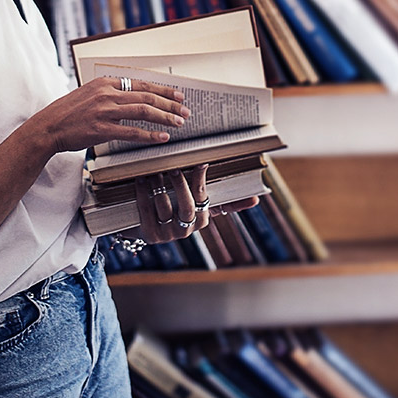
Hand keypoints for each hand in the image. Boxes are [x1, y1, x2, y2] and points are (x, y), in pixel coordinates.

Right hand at [28, 76, 190, 153]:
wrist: (47, 127)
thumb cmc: (67, 113)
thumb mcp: (88, 94)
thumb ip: (109, 94)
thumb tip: (132, 98)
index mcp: (105, 82)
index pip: (141, 83)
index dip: (163, 90)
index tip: (178, 95)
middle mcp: (106, 94)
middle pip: (146, 96)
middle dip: (169, 104)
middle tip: (185, 111)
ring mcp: (104, 111)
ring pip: (143, 111)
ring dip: (164, 117)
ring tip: (178, 122)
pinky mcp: (101, 129)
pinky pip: (131, 132)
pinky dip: (149, 135)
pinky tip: (162, 137)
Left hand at [128, 164, 261, 243]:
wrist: (144, 228)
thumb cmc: (177, 210)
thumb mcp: (200, 206)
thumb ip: (226, 202)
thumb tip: (256, 200)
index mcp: (202, 220)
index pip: (205, 198)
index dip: (202, 180)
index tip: (201, 163)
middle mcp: (187, 230)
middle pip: (187, 206)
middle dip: (181, 184)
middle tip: (174, 166)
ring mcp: (167, 234)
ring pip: (164, 207)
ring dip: (158, 186)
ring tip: (154, 170)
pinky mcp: (149, 235)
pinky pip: (146, 211)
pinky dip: (143, 193)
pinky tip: (140, 179)